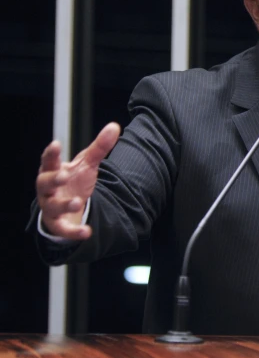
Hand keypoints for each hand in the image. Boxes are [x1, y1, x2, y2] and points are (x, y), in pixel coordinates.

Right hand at [36, 123, 120, 239]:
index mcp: (53, 171)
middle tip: (63, 175)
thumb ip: (99, 147)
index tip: (55, 144)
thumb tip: (115, 126)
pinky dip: (74, 231)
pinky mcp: (58, 225)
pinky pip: (64, 229)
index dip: (50, 154)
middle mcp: (48, 190)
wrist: (69, 208)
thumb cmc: (74, 181)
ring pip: (52, 207)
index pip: (48, 161)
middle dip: (53, 179)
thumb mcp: (87, 164)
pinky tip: (87, 232)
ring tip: (78, 201)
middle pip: (44, 183)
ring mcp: (51, 207)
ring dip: (64, 204)